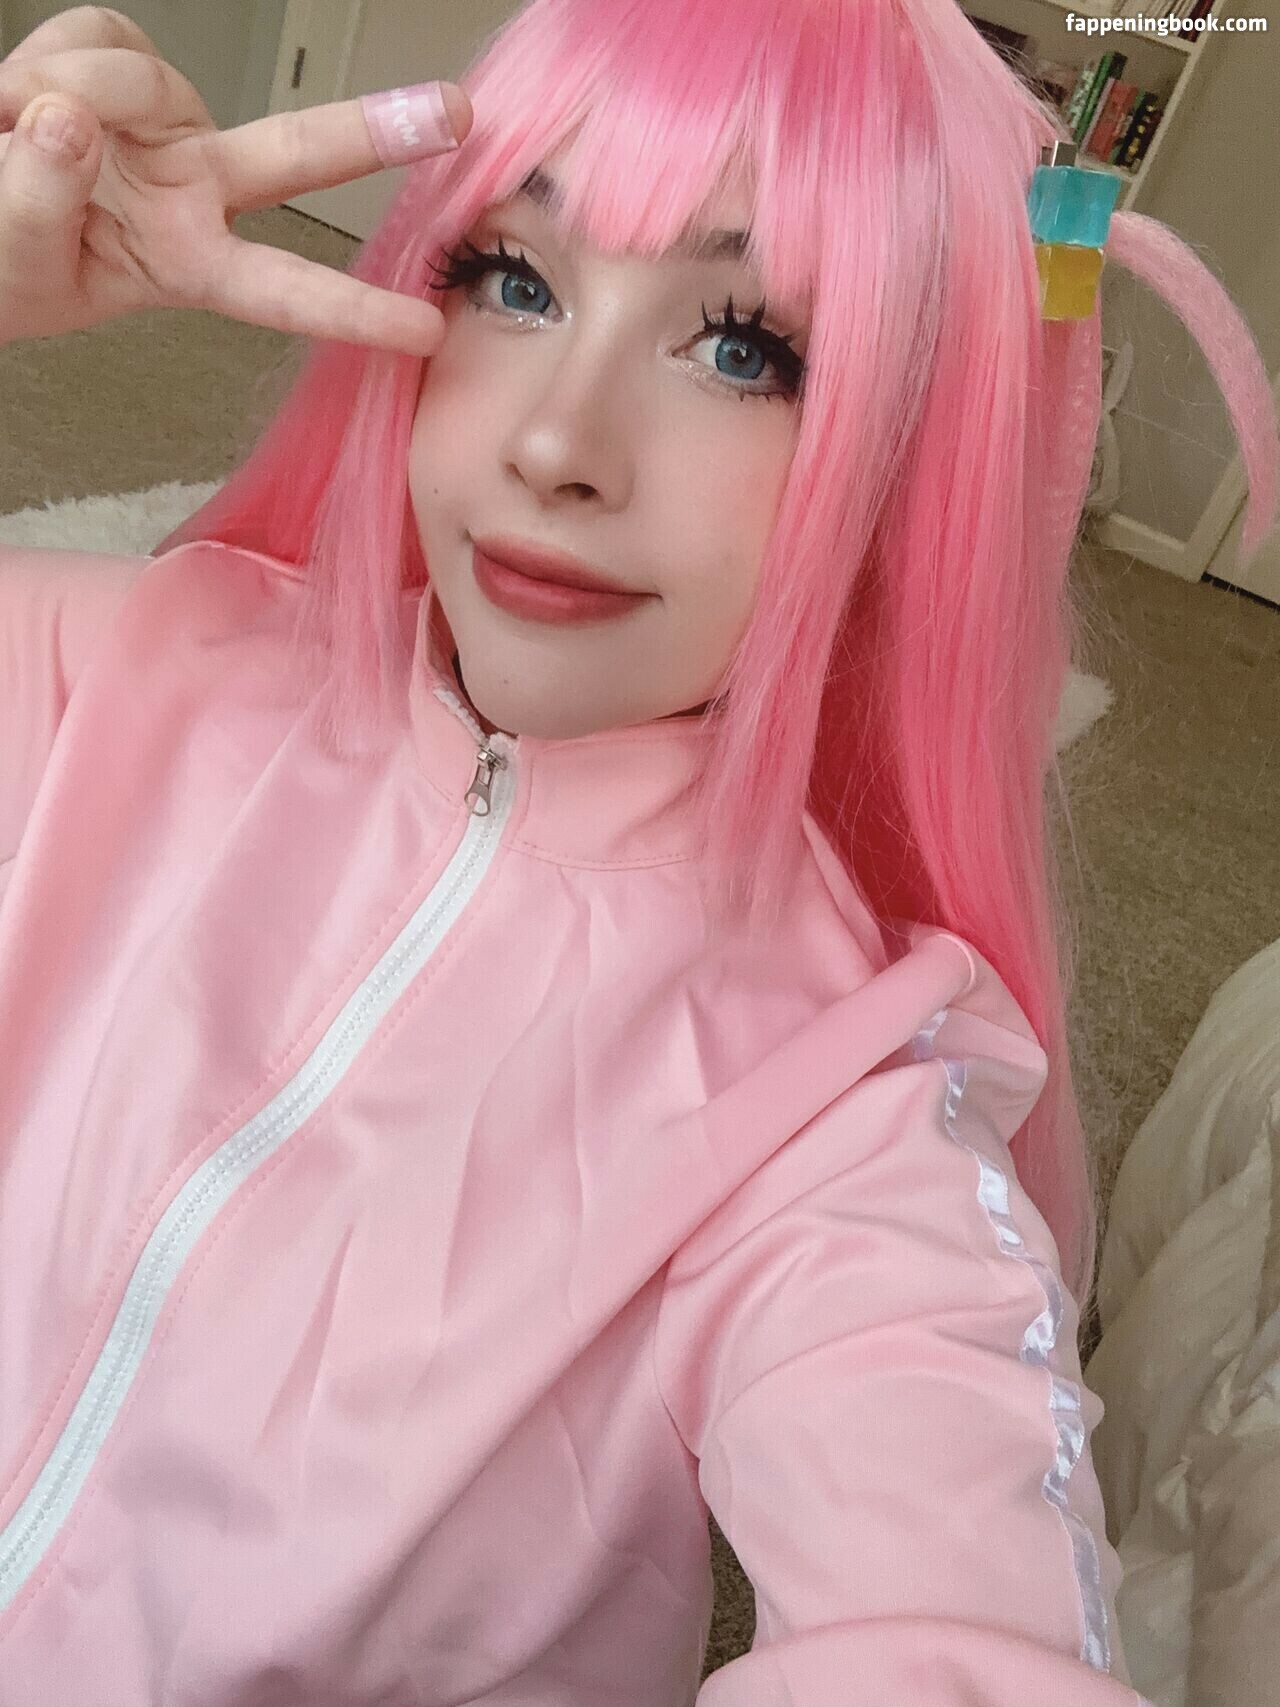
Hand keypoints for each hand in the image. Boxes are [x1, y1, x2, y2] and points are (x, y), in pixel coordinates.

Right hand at [0, 6, 470, 352]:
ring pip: (142, 78)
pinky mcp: (114, 62)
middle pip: (293, 155)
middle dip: (373, 132)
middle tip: (456, 116)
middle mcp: (190, 188)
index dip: (351, 311)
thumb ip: (39, 204)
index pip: (280, 290)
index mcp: (186, 262)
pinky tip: (11, 98)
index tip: (425, 330)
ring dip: (72, 91)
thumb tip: (68, 120)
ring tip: (6, 127)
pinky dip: (43, 60)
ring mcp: (158, 122)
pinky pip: (90, 37)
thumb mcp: (12, 268)